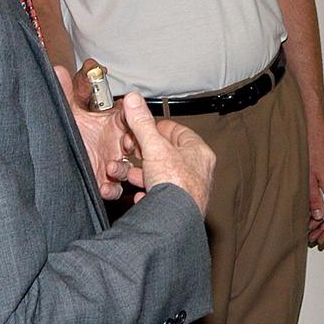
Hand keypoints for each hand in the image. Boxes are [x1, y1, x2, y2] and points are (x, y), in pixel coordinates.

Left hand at [54, 59, 132, 201]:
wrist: (53, 163)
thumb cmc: (71, 134)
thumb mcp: (68, 112)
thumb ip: (65, 91)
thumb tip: (57, 70)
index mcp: (112, 122)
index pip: (130, 116)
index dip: (133, 117)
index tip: (129, 119)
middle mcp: (115, 142)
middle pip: (135, 142)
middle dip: (135, 144)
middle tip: (128, 144)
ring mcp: (112, 162)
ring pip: (127, 166)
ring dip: (122, 168)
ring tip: (111, 167)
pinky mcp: (104, 181)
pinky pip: (115, 188)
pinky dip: (111, 189)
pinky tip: (103, 186)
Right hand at [120, 93, 214, 214]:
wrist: (174, 223)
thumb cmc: (174, 185)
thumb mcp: (154, 147)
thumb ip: (142, 124)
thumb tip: (134, 100)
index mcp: (199, 152)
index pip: (178, 131)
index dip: (157, 128)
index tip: (142, 128)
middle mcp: (198, 171)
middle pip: (167, 154)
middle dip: (144, 152)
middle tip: (130, 150)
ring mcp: (188, 191)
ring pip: (160, 176)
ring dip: (140, 174)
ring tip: (124, 173)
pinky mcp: (177, 209)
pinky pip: (159, 198)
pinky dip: (146, 195)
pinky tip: (138, 196)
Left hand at [307, 131, 323, 247]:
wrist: (318, 133)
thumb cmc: (312, 151)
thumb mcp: (308, 178)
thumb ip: (313, 198)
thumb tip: (319, 217)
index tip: (318, 242)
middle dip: (322, 229)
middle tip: (309, 238)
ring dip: (322, 219)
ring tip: (308, 226)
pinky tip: (313, 211)